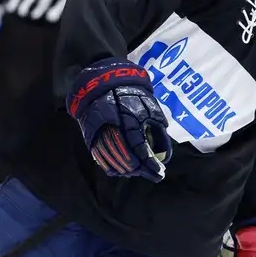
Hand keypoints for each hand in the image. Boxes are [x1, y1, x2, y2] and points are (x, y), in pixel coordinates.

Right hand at [67, 59, 170, 181]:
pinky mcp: (91, 137)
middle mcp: (115, 131)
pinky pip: (101, 158)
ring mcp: (101, 135)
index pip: (142, 151)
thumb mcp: (150, 108)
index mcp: (130, 122)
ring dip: (128, 170)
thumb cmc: (130, 93)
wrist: (102, 82)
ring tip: (139, 172)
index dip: (151, 165)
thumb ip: (158, 130)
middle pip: (128, 160)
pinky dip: (112, 167)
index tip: (160, 172)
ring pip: (114, 161)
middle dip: (142, 170)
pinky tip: (122, 170)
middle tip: (152, 174)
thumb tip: (165, 153)